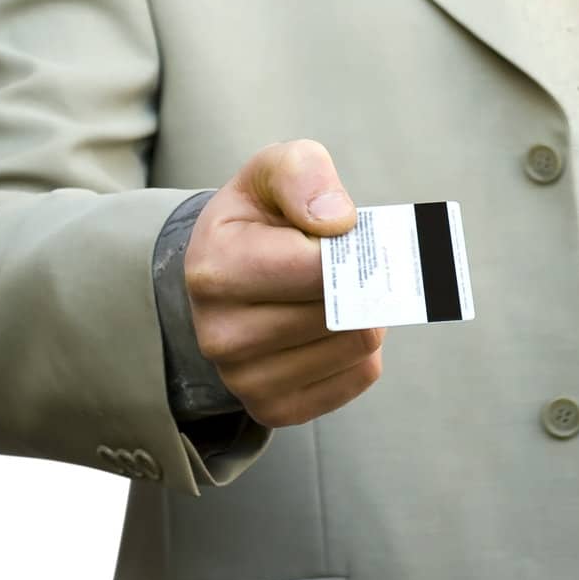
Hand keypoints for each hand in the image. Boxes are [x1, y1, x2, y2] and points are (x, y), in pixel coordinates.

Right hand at [183, 138, 384, 427]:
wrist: (223, 273)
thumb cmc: (258, 218)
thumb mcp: (273, 171)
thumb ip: (304, 175)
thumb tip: (337, 222)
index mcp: (215, 269)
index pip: (318, 269)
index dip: (349, 247)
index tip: (345, 232)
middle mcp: (221, 334)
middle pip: (343, 312)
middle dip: (359, 281)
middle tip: (343, 263)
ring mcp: (244, 380)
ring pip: (357, 345)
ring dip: (363, 313)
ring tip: (332, 293)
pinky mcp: (275, 409)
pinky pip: (360, 376)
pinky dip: (360, 348)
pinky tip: (331, 326)